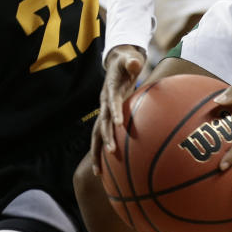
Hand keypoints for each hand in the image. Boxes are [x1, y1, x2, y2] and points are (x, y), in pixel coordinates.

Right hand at [91, 44, 144, 174]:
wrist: (116, 63)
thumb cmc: (126, 62)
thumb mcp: (129, 59)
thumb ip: (132, 61)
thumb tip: (135, 61)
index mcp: (110, 88)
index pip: (111, 101)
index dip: (114, 112)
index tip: (119, 124)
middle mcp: (103, 102)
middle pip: (101, 122)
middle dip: (106, 138)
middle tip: (112, 152)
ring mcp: (103, 111)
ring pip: (97, 134)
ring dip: (98, 151)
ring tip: (98, 172)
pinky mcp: (107, 117)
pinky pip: (103, 136)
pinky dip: (102, 152)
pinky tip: (104, 171)